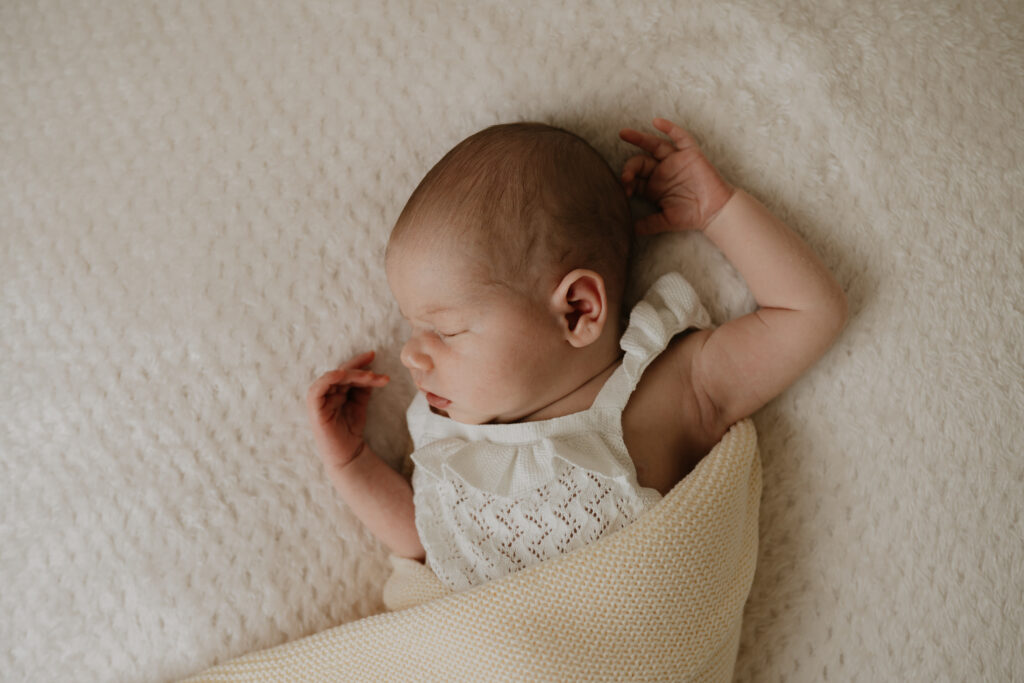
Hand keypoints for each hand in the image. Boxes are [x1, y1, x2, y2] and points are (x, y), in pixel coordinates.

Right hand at [306, 350, 389, 473]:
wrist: (349, 454)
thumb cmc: (352, 429)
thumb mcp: (360, 404)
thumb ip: (363, 388)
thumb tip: (370, 371)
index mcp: (335, 390)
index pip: (345, 372)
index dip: (358, 363)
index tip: (373, 355)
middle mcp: (325, 393)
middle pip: (340, 372)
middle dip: (359, 367)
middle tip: (375, 366)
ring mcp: (319, 400)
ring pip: (333, 378)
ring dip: (352, 374)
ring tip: (371, 376)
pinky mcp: (314, 409)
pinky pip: (318, 389)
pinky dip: (329, 379)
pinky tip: (343, 374)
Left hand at [619, 118, 733, 233]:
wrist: (714, 212)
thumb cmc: (691, 216)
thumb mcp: (665, 221)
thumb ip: (648, 224)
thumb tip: (628, 231)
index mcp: (653, 186)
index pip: (634, 179)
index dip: (626, 183)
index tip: (623, 191)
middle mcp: (661, 171)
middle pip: (640, 162)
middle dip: (630, 167)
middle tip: (625, 176)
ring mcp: (674, 161)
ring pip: (654, 146)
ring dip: (639, 138)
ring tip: (623, 134)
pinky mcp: (689, 153)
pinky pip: (680, 137)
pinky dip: (669, 128)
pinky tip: (656, 122)